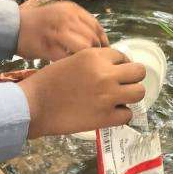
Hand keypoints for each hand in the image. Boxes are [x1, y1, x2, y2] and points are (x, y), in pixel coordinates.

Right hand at [16, 1, 109, 59]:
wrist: (13, 26)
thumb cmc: (39, 22)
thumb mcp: (61, 13)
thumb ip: (79, 22)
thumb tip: (100, 40)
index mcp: (72, 10)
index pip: (97, 26)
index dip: (104, 41)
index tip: (106, 52)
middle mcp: (67, 19)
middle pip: (92, 38)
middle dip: (97, 52)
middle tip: (97, 63)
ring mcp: (57, 32)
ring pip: (83, 48)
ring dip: (86, 59)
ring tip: (84, 66)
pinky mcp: (47, 47)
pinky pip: (66, 59)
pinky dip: (71, 65)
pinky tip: (70, 69)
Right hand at [18, 48, 145, 136]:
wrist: (33, 105)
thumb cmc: (48, 82)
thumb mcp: (73, 60)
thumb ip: (95, 62)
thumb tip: (113, 68)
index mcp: (96, 56)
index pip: (123, 56)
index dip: (119, 65)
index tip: (113, 73)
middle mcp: (106, 73)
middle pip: (139, 72)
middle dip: (132, 78)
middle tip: (122, 85)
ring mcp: (108, 96)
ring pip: (139, 92)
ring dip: (131, 95)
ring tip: (120, 99)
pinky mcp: (105, 117)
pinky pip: (127, 115)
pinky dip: (121, 115)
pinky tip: (111, 114)